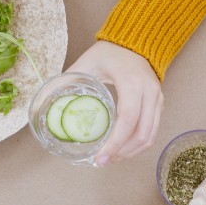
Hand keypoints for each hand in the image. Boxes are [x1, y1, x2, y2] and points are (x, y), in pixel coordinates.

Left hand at [67, 40, 161, 165]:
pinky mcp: (159, 105)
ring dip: (131, 152)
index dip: (115, 142)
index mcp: (132, 82)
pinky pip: (152, 132)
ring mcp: (157, 99)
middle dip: (121, 153)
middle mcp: (150, 92)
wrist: (135, 42)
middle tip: (102, 161)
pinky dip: (137, 145)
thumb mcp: (87, 62)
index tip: (100, 157)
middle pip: (141, 133)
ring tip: (111, 158)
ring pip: (149, 136)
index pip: (127, 119)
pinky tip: (121, 149)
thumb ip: (69, 79)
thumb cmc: (110, 52)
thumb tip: (46, 100)